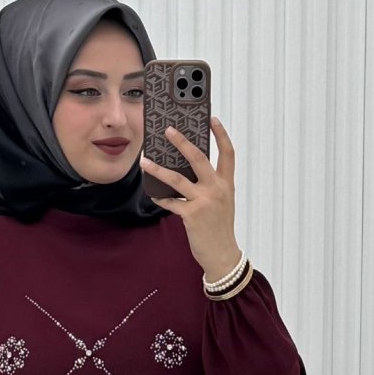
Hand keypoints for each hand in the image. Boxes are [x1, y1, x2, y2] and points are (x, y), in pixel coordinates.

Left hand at [139, 116, 239, 279]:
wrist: (222, 255)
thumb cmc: (220, 229)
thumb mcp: (222, 203)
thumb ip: (211, 186)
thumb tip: (188, 172)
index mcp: (226, 184)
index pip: (228, 153)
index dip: (221, 134)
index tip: (212, 119)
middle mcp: (216, 189)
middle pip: (199, 158)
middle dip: (182, 142)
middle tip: (169, 130)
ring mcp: (204, 202)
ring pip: (177, 179)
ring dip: (158, 169)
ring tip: (145, 162)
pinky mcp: (192, 215)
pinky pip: (171, 202)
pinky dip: (160, 197)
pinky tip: (152, 193)